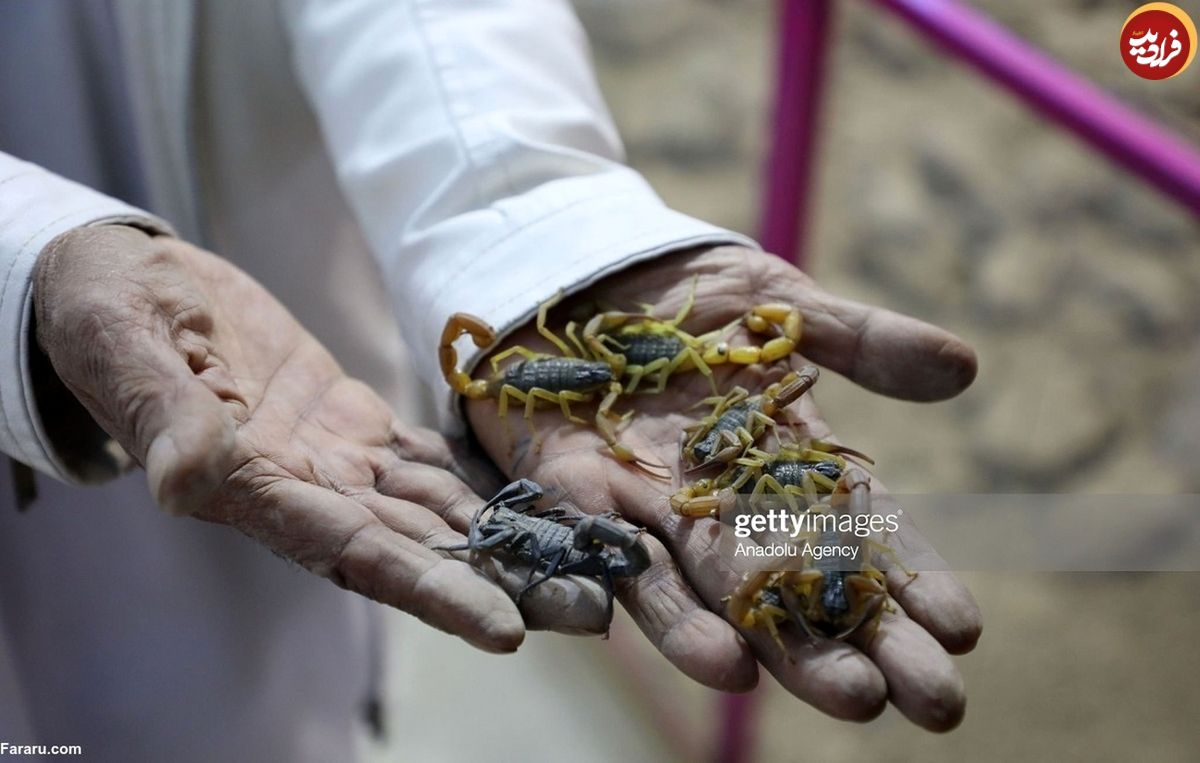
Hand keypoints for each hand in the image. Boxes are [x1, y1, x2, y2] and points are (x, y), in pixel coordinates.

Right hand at [32, 225, 609, 651]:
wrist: (128, 285)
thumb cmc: (107, 317)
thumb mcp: (126, 353)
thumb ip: (165, 417)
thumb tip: (185, 481)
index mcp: (254, 489)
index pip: (356, 553)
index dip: (431, 590)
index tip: (506, 630)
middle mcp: (306, 489)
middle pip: (420, 547)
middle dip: (503, 580)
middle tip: (591, 610)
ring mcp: (334, 458)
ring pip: (438, 508)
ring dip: (510, 537)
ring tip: (588, 562)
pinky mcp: (351, 419)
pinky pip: (427, 457)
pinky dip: (482, 477)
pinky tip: (538, 491)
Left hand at [465, 245, 981, 729]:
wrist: (581, 272)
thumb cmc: (688, 294)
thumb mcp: (782, 304)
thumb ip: (862, 340)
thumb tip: (966, 368)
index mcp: (784, 459)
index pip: (858, 530)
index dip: (911, 576)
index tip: (965, 628)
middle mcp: (727, 502)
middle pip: (803, 583)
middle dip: (869, 643)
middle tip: (939, 705)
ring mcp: (657, 508)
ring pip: (725, 593)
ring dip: (785, 649)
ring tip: (851, 699)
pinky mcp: (583, 499)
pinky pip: (625, 566)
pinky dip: (671, 616)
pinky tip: (721, 665)